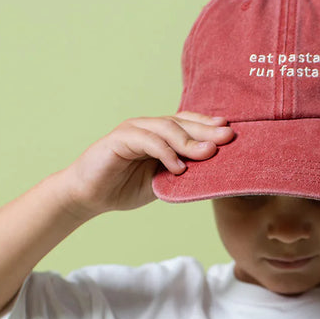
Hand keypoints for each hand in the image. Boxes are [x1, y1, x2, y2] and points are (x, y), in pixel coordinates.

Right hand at [63, 112, 233, 218]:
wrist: (88, 196)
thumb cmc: (123, 188)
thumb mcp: (160, 182)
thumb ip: (182, 175)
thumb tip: (214, 173)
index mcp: (159, 135)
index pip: (188, 124)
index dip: (208, 126)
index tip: (230, 133)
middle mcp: (147, 127)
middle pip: (181, 122)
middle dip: (206, 130)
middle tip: (228, 138)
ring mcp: (133, 131)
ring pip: (166, 128)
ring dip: (189, 142)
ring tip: (207, 154)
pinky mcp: (119, 139)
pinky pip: (147, 141)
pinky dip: (165, 153)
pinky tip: (178, 168)